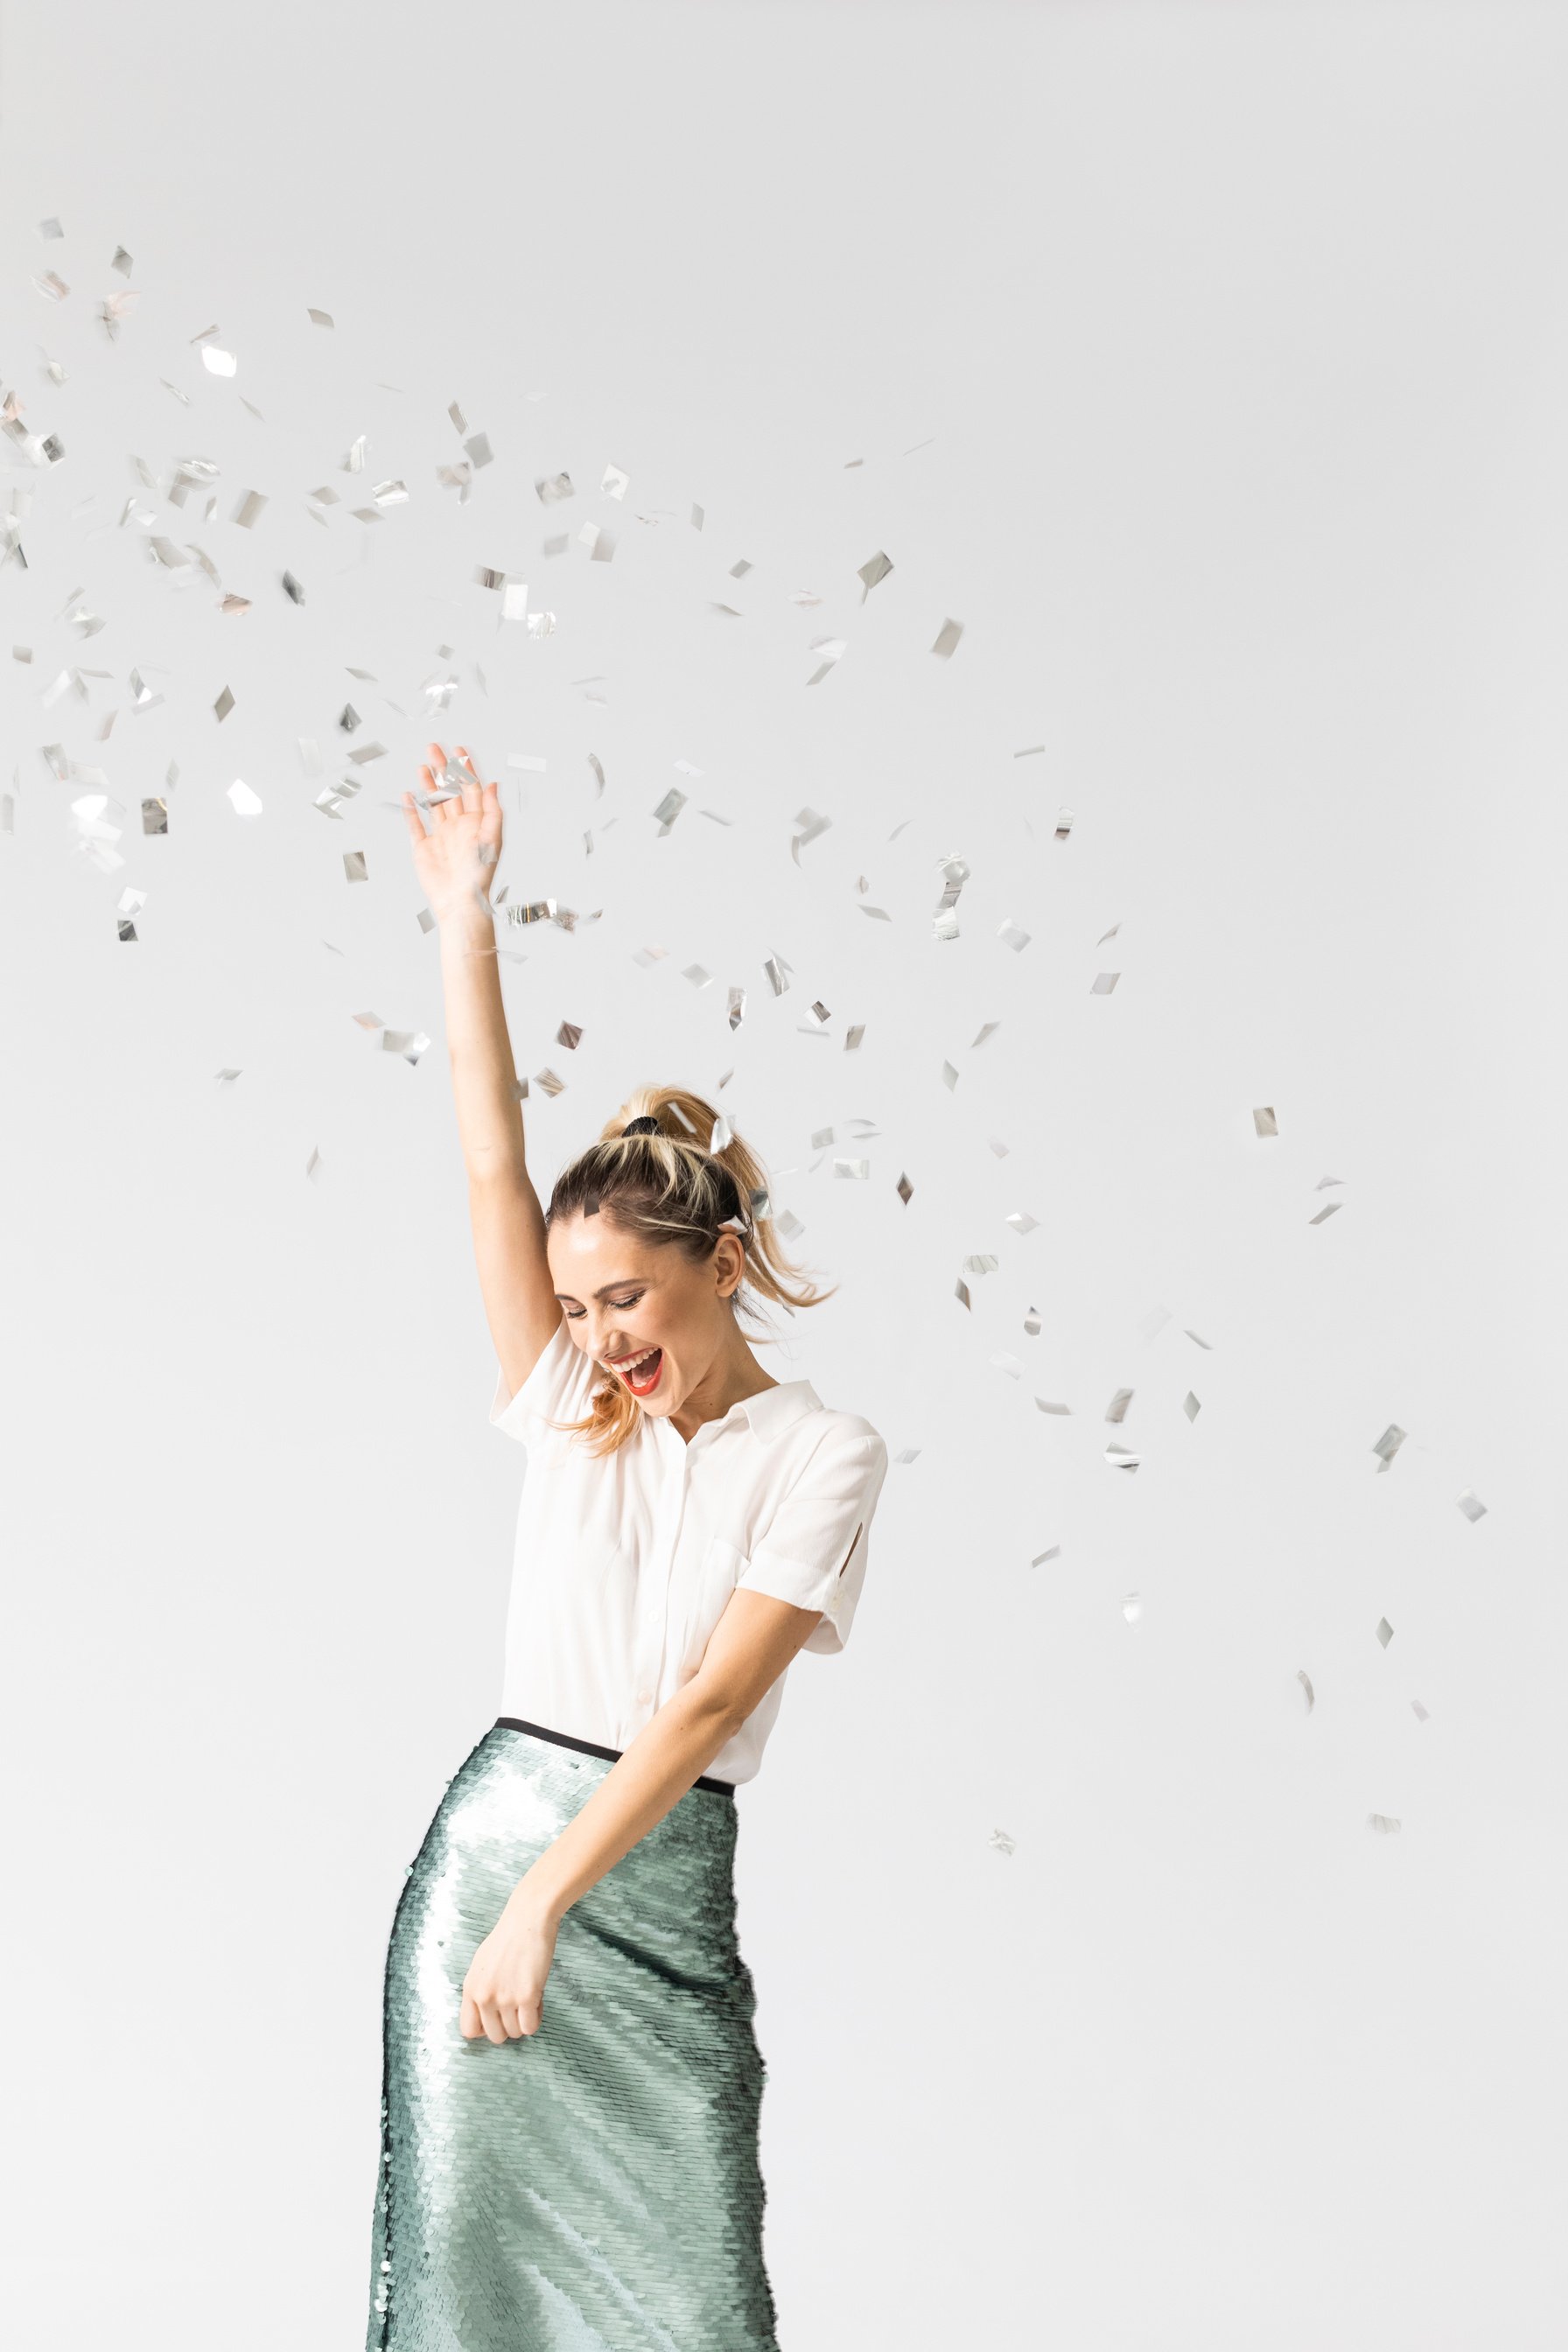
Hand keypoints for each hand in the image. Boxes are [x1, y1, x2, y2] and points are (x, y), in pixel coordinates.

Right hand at [400, 740, 502, 925]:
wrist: (460, 902)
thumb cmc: (479, 876)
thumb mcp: (492, 839)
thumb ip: (493, 811)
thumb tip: (494, 784)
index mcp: (476, 823)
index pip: (471, 789)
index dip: (465, 769)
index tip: (459, 749)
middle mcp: (458, 827)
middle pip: (449, 791)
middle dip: (442, 769)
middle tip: (434, 748)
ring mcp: (440, 836)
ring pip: (434, 804)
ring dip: (429, 785)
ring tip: (423, 766)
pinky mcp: (424, 848)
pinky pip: (416, 825)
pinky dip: (411, 810)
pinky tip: (409, 795)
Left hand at [460, 1886, 561, 2043]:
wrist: (528, 1918)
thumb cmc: (508, 1938)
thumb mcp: (481, 1965)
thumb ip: (479, 1991)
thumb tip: (486, 2016)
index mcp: (470, 1988)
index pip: (469, 2031)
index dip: (485, 2029)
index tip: (498, 2017)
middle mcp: (484, 1996)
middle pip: (496, 2036)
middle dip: (509, 2025)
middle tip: (518, 2007)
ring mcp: (505, 1998)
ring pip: (516, 2033)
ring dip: (524, 2020)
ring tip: (528, 1997)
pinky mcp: (527, 1996)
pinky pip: (531, 2027)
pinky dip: (537, 2017)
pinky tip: (538, 1997)